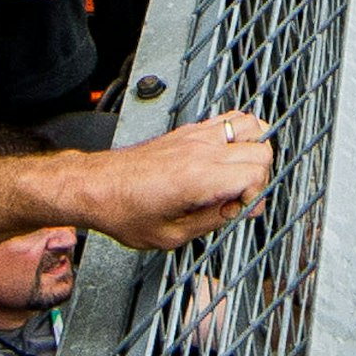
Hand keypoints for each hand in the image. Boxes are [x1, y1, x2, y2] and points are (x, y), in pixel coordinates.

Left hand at [77, 111, 275, 250]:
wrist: (94, 187)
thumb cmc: (122, 210)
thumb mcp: (169, 236)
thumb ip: (211, 222)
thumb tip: (234, 211)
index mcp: (198, 177)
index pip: (255, 173)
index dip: (254, 196)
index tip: (235, 210)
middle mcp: (201, 150)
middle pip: (261, 149)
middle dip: (258, 177)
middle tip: (236, 196)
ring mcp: (195, 135)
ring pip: (252, 125)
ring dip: (253, 149)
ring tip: (238, 171)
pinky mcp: (188, 130)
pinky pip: (229, 119)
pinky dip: (239, 134)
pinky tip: (226, 155)